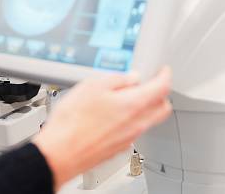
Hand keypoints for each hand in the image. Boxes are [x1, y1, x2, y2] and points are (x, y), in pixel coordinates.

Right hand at [33, 66, 171, 190]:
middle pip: (163, 108)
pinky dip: (131, 121)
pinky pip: (134, 131)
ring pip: (149, 121)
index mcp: (134, 105)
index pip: (162, 87)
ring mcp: (129, 138)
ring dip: (145, 109)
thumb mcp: (92, 86)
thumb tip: (130, 78)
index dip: (165, 75)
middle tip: (151, 85)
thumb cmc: (73, 122)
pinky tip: (114, 116)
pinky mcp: (119, 148)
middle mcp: (136, 123)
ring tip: (126, 99)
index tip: (163, 71)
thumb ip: (117, 79)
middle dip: (161, 95)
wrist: (59, 153)